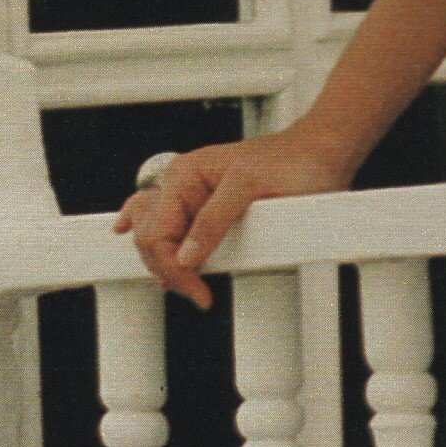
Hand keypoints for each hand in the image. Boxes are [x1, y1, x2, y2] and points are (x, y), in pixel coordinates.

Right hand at [114, 125, 353, 308]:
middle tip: (197, 293)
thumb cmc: (292, 161)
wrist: (319, 153)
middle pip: (150, 236)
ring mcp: (191, 193)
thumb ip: (215, 221)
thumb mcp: (250, 188)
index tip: (199, 292)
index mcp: (184, 174)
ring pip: (153, 230)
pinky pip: (165, 217)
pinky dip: (150, 230)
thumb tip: (186, 257)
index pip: (157, 232)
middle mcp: (182, 183)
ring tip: (180, 284)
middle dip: (168, 269)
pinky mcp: (205, 203)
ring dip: (159, 258)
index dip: (174, 268)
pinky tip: (126, 229)